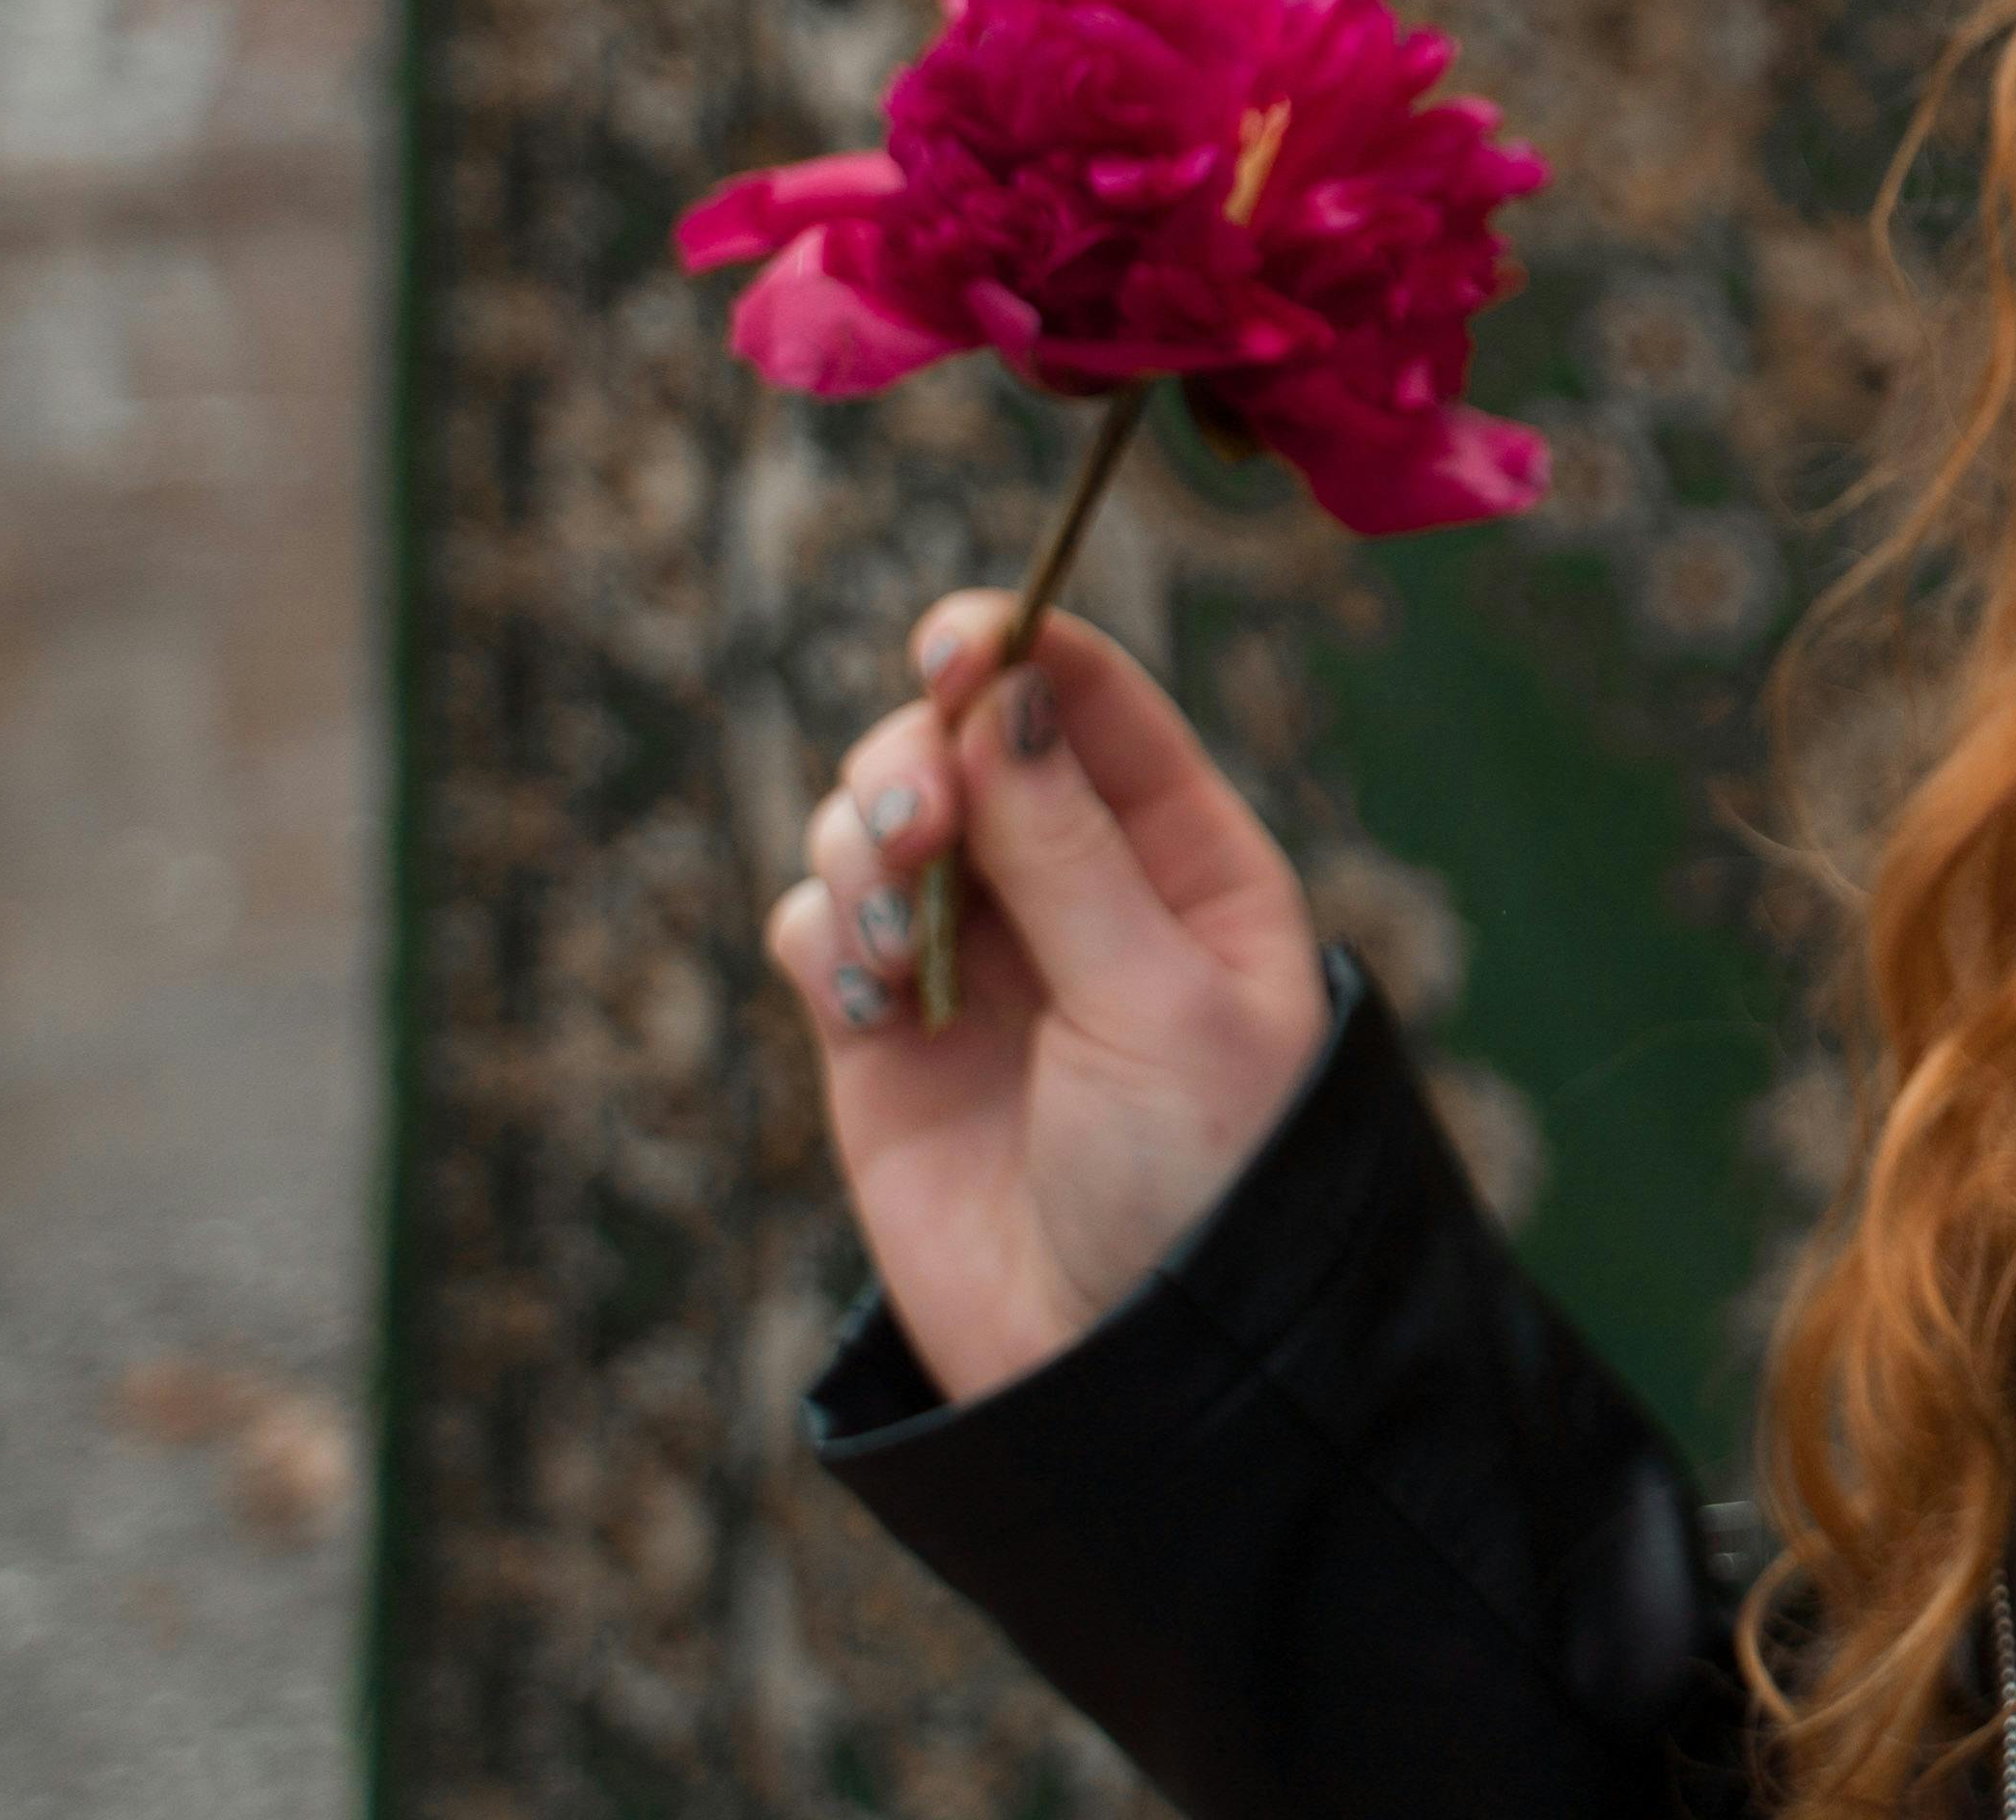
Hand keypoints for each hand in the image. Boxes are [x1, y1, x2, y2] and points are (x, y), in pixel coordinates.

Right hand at [766, 590, 1332, 1402]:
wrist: (1121, 1377)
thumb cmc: (1197, 1185)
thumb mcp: (1164, 1002)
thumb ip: (1073, 852)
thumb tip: (1009, 693)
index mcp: (1190, 862)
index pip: (1095, 705)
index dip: (1022, 648)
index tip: (958, 637)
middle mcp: (1078, 891)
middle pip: (964, 743)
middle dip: (919, 754)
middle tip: (915, 823)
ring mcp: (976, 960)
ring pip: (879, 818)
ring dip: (866, 838)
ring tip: (897, 929)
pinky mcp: (882, 1037)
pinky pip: (819, 923)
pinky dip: (823, 932)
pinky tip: (866, 999)